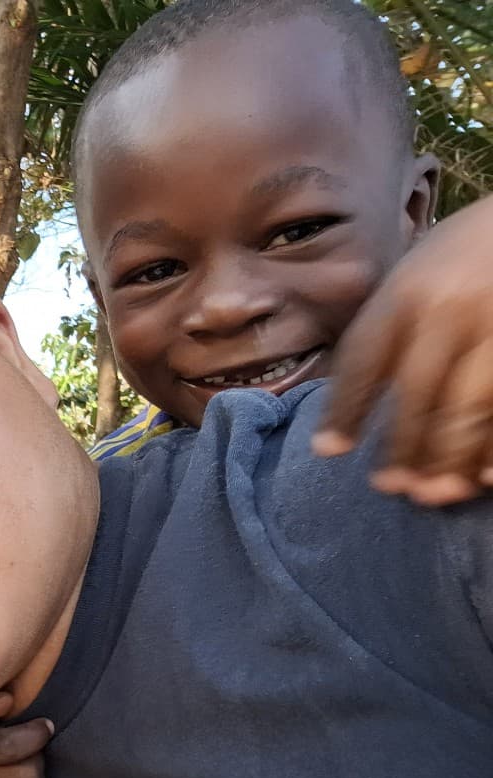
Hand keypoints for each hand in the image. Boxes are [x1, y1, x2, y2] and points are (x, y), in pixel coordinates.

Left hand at [316, 194, 492, 504]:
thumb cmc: (462, 253)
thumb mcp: (413, 274)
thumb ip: (386, 329)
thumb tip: (351, 403)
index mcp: (405, 293)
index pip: (364, 360)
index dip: (346, 409)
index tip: (329, 451)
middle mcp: (448, 311)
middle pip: (417, 392)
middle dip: (403, 445)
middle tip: (391, 487)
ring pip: (469, 406)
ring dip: (450, 457)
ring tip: (435, 494)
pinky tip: (487, 476)